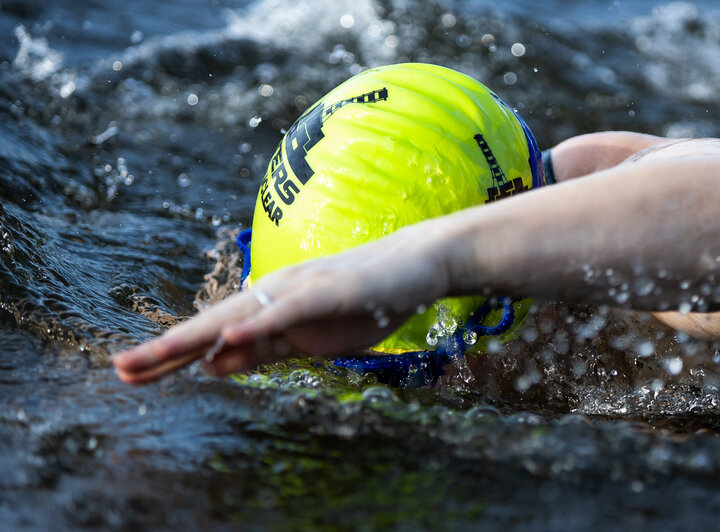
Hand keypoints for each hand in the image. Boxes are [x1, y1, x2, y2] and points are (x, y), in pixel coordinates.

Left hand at [113, 223, 449, 383]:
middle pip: (213, 325)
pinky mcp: (328, 292)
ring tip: (153, 355)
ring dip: (196, 336)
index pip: (212, 336)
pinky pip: (287, 312)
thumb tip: (210, 364)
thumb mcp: (307, 337)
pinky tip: (227, 337)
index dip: (171, 354)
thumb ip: (262, 349)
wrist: (416, 263)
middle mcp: (275, 295)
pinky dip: (257, 325)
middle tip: (120, 368)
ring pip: (239, 315)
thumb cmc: (364, 299)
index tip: (131, 372)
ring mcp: (300, 291)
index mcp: (270, 309)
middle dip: (166, 348)